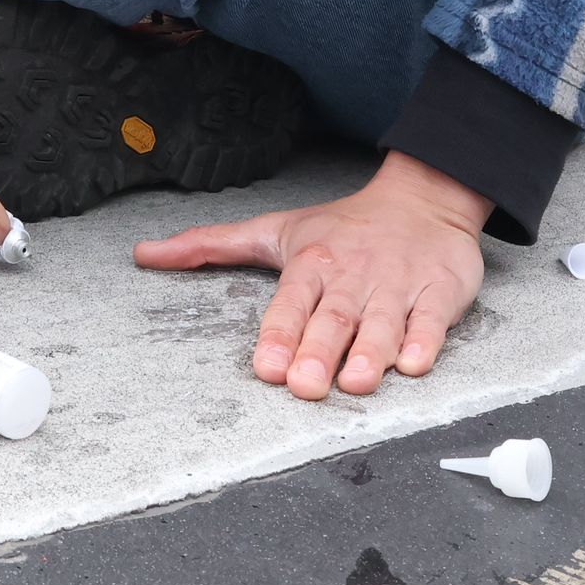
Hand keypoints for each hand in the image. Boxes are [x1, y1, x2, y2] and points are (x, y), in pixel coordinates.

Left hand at [135, 151, 488, 400]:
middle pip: (335, 316)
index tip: (268, 368)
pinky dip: (423, 341)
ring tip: (356, 382)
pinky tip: (412, 363)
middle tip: (305, 387)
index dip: (280, 334)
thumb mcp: (276, 230)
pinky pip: (432, 319)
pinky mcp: (440, 290)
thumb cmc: (344, 226)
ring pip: (384, 320)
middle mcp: (354, 273)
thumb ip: (212, 245)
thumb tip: (144, 253)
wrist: (424, 197)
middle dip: (319, 350)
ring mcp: (399, 282)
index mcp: (313, 261)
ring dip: (371, 352)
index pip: (292, 300)